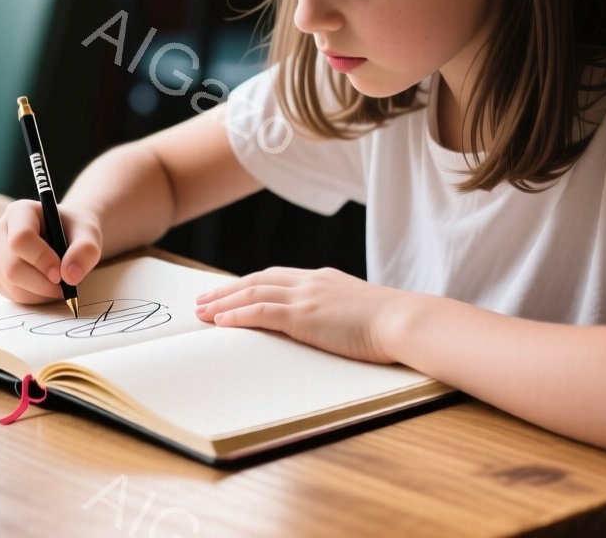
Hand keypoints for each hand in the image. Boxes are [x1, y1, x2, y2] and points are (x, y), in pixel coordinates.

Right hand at [0, 199, 102, 304]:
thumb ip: (85, 249)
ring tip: (59, 285)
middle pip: (11, 266)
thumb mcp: (89, 234)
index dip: (41, 259)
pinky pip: (10, 295)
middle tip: (64, 287)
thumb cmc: (74, 231)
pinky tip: (47, 288)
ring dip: (39, 293)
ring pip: (10, 285)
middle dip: (41, 283)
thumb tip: (70, 276)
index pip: (20, 238)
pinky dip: (33, 298)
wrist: (65, 237)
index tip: (60, 274)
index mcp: (19, 212)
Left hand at [193, 267, 415, 364]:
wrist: (405, 320)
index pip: (276, 277)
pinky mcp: (305, 316)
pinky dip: (237, 315)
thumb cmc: (393, 323)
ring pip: (252, 294)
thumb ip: (344, 313)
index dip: (249, 284)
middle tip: (202, 300)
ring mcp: (306, 297)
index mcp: (323, 280)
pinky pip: (261, 312)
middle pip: (257, 280)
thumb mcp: (362, 312)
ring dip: (223, 302)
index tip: (230, 291)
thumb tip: (338, 327)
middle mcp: (310, 282)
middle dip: (226, 290)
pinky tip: (220, 322)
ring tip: (200, 312)